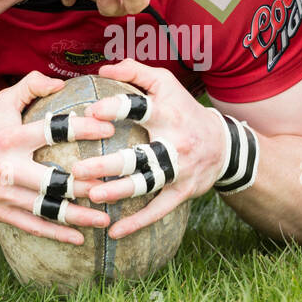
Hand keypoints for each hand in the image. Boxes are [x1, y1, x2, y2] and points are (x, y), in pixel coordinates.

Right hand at [0, 71, 113, 243]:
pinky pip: (33, 226)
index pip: (52, 131)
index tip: (110, 129)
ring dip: (77, 216)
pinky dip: (56, 234)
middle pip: (52, 179)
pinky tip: (80, 238)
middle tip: (113, 184)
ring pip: (45, 208)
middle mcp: (8, 168)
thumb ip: (29, 87)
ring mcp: (4, 194)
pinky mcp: (1, 213)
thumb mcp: (2, 104)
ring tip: (104, 218)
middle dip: (84, 183)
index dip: (83, 129)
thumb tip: (59, 82)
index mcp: (11, 138)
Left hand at [69, 60, 227, 239]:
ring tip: (91, 195)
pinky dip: (137, 223)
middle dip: (107, 164)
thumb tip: (102, 69)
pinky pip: (159, 210)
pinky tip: (113, 232)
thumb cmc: (183, 109)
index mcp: (167, 112)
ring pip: (146, 184)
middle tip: (77, 169)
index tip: (90, 112)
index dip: (115, 109)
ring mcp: (180, 169)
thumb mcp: (165, 83)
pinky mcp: (182, 191)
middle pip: (139, 155)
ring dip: (118, 192)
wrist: (224, 145)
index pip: (139, 108)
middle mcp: (175, 142)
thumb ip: (134, 71)